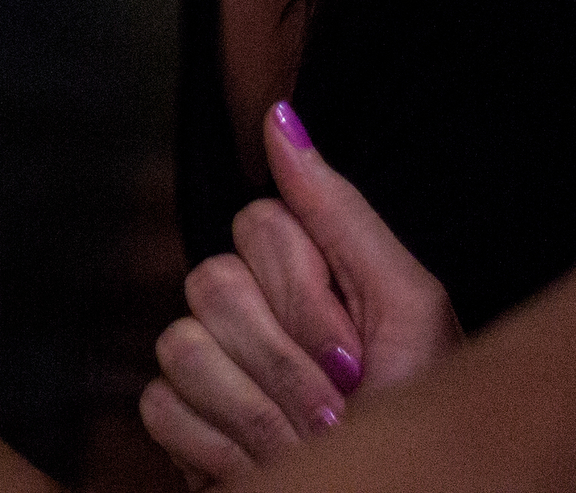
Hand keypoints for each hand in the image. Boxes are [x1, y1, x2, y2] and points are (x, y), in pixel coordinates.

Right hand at [138, 102, 458, 483]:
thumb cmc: (417, 412)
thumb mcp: (405, 305)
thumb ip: (340, 212)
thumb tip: (279, 117)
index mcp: (306, 271)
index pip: (258, 224)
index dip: (303, 293)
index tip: (354, 350)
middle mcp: (251, 307)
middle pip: (212, 281)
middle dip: (283, 361)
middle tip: (337, 406)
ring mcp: (210, 363)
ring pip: (179, 344)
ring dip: (258, 412)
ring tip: (308, 445)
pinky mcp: (178, 421)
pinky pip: (159, 404)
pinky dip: (220, 446)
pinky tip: (264, 464)